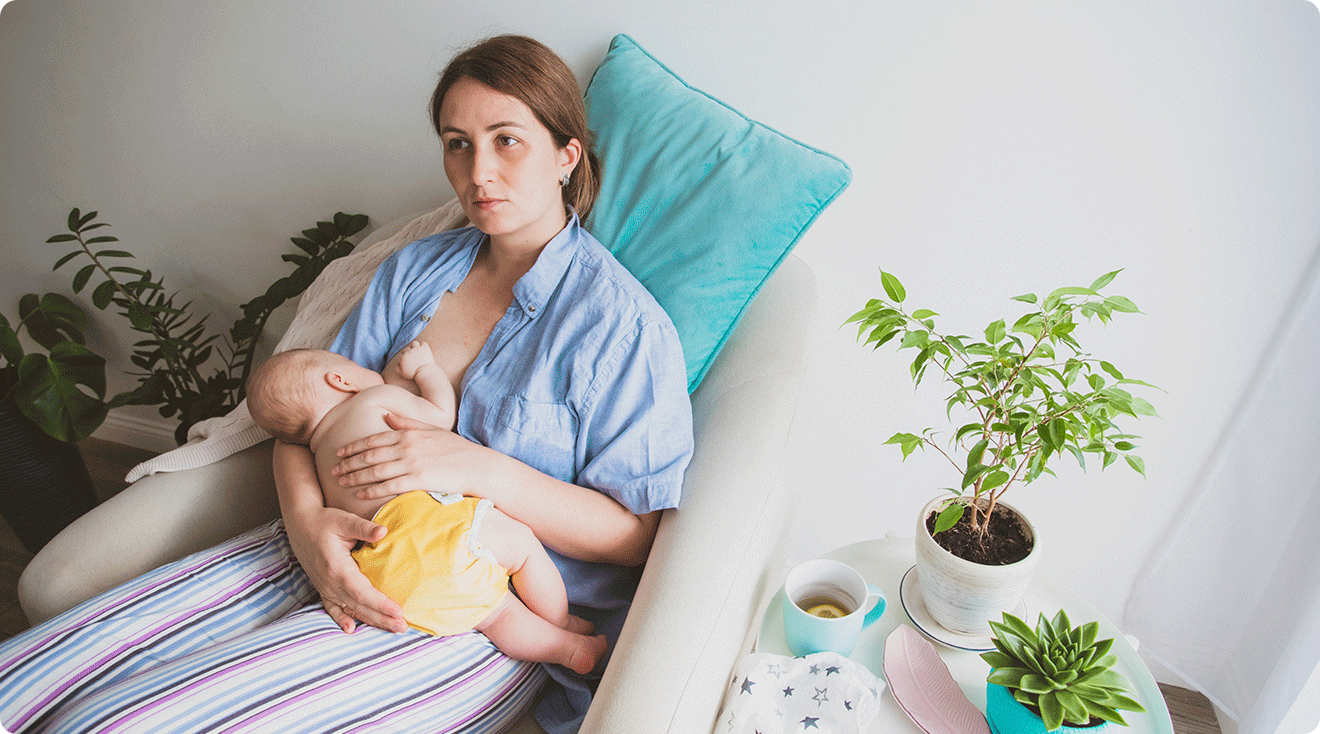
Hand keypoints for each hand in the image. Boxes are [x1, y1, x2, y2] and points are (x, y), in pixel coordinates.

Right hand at [284, 504, 406, 633]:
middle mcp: (330, 583)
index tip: (398, 611)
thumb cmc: (325, 522)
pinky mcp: (323, 588)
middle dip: (382, 618)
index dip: (380, 604)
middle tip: (403, 627)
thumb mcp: (344, 520)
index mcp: (337, 568)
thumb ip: (364, 527)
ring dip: (371, 621)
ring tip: (392, 629)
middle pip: (359, 606)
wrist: (301, 526)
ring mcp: (325, 588)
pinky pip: (333, 609)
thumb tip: (383, 531)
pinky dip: (342, 619)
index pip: (362, 592)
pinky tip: (350, 629)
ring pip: (350, 610)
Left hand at [332, 413, 487, 501]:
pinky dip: (372, 489)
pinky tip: (360, 494)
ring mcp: (412, 463)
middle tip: (334, 470)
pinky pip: (388, 485)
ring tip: (342, 482)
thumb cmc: (455, 448)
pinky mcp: (418, 479)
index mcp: (408, 433)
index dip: (354, 445)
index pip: (374, 438)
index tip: (340, 451)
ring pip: (375, 470)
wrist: (476, 465)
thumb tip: (387, 416)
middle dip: (349, 463)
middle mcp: (407, 446)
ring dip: (355, 476)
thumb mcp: (431, 429)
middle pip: (370, 455)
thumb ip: (407, 423)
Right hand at [394, 340, 435, 381]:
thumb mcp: (403, 373)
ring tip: (418, 351)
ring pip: (414, 343)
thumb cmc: (414, 374)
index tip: (409, 360)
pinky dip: (423, 346)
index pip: (402, 353)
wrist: (425, 373)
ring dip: (415, 346)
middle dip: (410, 351)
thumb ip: (398, 368)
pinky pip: (423, 343)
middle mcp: (409, 351)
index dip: (405, 357)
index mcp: (403, 356)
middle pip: (408, 348)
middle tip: (414, 356)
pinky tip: (424, 350)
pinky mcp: (425, 348)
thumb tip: (397, 364)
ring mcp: (417, 349)